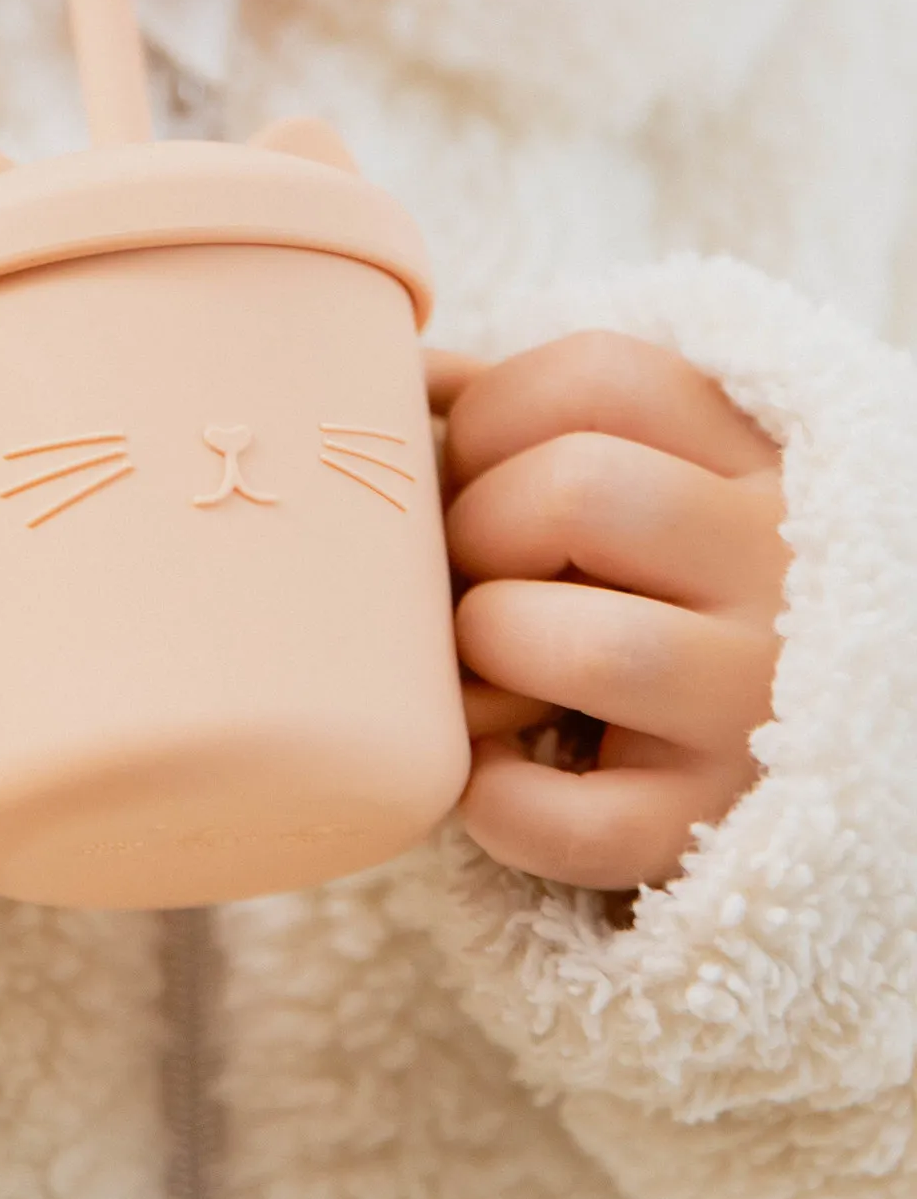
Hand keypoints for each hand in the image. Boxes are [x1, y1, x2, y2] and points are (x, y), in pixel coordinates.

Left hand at [428, 334, 787, 891]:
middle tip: (475, 569)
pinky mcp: (705, 824)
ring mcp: (755, 706)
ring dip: (494, 649)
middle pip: (579, 491)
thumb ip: (525, 412)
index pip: (596, 376)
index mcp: (750, 459)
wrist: (799, 733)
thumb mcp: (638, 466)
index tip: (471, 468)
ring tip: (490, 663)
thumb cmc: (652, 576)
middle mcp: (779, 571)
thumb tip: (400, 374)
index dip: (489, 416)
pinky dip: (499, 802)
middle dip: (482, 527)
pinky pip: (575, 824)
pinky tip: (496, 770)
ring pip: (592, 648)